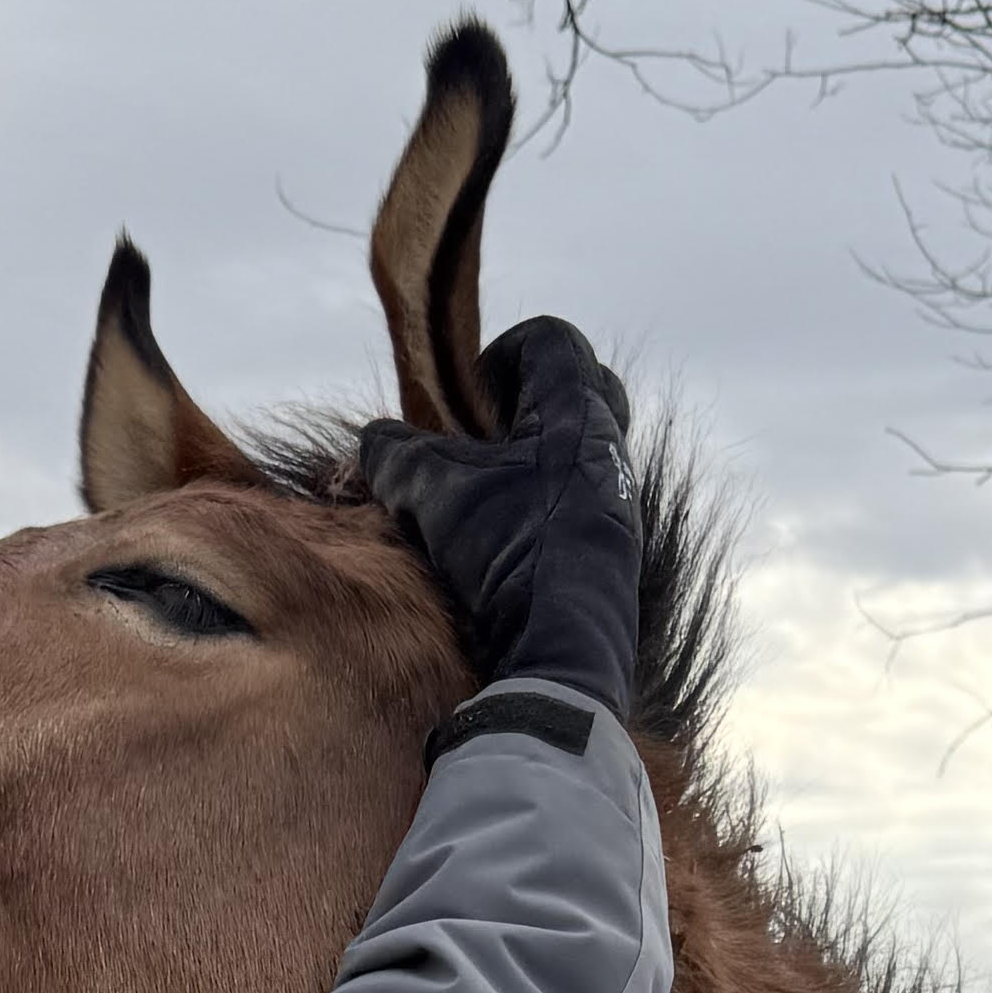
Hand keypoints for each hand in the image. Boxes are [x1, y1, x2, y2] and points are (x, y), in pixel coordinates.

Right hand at [356, 316, 643, 724]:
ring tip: (481, 495)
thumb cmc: (508, 553)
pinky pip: (577, 503)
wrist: (563, 652)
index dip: (500, 352)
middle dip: (524, 403)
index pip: (552, 339)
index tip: (465, 397)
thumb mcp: (432, 493)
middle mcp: (609, 448)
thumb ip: (395, 453)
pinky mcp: (613, 550)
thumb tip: (374, 441)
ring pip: (575, 452)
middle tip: (480, 437)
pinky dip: (539, 506)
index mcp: (577, 412)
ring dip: (528, 461)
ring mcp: (617, 501)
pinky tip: (502, 541)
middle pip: (577, 390)